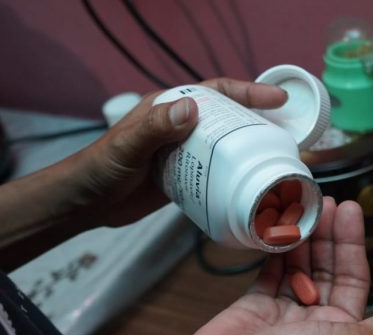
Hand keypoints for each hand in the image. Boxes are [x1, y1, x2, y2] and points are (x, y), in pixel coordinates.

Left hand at [0, 78, 286, 269]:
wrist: (85, 204)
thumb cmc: (100, 169)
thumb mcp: (127, 147)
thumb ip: (155, 128)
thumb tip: (193, 109)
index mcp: (168, 107)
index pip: (215, 91)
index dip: (247, 92)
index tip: (277, 100)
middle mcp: (179, 125)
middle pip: (226, 116)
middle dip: (257, 119)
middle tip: (287, 131)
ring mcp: (182, 151)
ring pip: (223, 143)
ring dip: (248, 148)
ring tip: (276, 158)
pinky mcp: (182, 175)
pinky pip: (214, 169)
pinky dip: (233, 174)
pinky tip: (249, 184)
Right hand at [150, 198, 372, 334]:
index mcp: (342, 333)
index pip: (355, 278)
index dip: (353, 244)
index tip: (349, 212)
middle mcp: (314, 323)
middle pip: (327, 269)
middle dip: (328, 234)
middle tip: (324, 201)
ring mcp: (283, 315)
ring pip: (299, 268)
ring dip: (304, 238)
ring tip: (304, 208)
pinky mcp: (254, 309)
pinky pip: (268, 273)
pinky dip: (274, 251)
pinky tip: (280, 230)